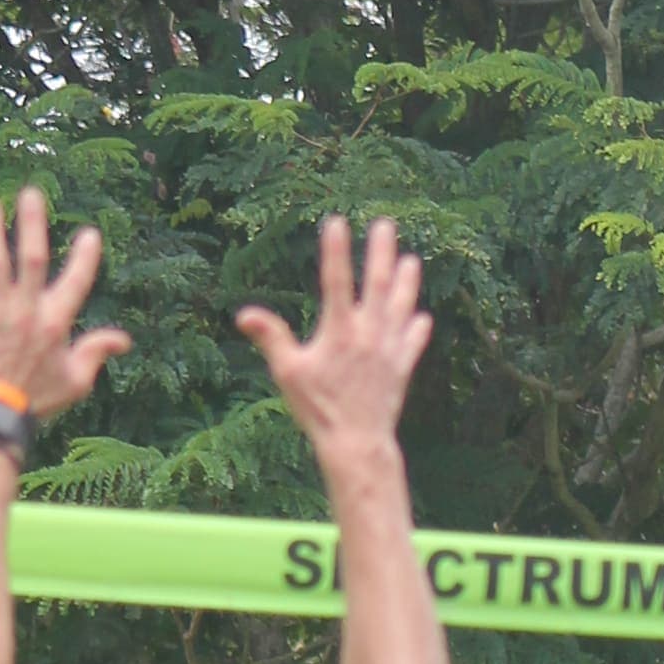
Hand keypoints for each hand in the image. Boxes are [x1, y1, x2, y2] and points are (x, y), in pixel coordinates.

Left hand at [0, 186, 126, 428]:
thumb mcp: (76, 382)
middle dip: (32, 224)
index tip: (89, 233)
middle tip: (31, 193)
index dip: (85, 257)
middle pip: (32, 259)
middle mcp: (28, 312)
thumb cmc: (36, 400)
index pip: (76, 282)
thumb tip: (124, 340)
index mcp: (56, 324)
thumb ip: (97, 353)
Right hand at [237, 214, 428, 474]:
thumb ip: (271, 338)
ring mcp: (389, 348)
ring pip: (401, 305)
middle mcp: (368, 333)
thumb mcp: (287, 373)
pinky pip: (413, 340)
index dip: (336, 250)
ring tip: (411, 260)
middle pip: (378, 283)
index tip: (337, 222)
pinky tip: (420, 317)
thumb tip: (243, 314)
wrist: (357, 442)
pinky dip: (417, 327)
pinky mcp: (402, 367)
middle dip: (381, 251)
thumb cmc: (317, 408)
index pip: (336, 281)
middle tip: (386, 224)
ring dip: (407, 281)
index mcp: (339, 330)